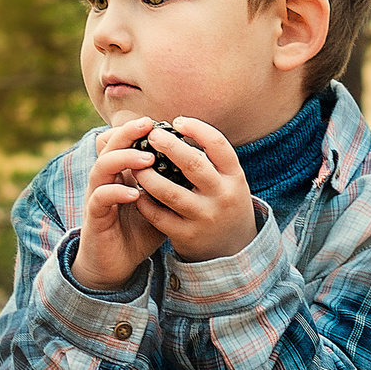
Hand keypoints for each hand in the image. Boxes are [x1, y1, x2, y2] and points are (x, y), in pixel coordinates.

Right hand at [70, 116, 169, 290]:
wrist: (115, 264)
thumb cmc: (139, 232)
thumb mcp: (161, 206)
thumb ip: (172, 186)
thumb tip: (203, 168)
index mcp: (122, 173)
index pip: (123, 141)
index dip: (137, 128)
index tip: (161, 121)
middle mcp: (107, 179)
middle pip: (109, 145)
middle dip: (129, 132)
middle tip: (149, 125)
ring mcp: (98, 195)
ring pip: (102, 167)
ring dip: (125, 159)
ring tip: (148, 159)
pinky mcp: (94, 216)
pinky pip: (100, 198)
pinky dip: (116, 192)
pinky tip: (134, 194)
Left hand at [131, 118, 258, 261]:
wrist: (234, 248)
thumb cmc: (224, 202)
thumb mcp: (229, 180)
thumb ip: (210, 159)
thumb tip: (177, 126)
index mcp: (234, 177)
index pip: (218, 144)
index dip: (197, 128)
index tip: (177, 121)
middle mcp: (222, 196)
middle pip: (193, 164)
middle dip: (168, 146)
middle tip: (151, 135)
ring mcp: (204, 217)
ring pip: (170, 192)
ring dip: (148, 176)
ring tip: (136, 164)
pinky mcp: (187, 235)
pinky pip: (159, 216)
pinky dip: (145, 202)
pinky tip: (136, 191)